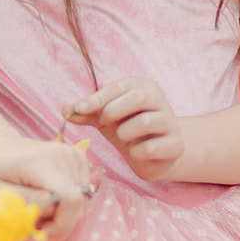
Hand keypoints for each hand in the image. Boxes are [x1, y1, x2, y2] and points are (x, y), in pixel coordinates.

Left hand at [0, 130, 93, 240]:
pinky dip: (65, 206)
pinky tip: (44, 203)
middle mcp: (60, 155)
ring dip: (60, 217)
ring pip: (81, 204)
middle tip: (31, 230)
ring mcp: (72, 155)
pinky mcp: (76, 158)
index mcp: (36, 163)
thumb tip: (51, 208)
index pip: (71, 199)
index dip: (60, 226)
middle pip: (78, 206)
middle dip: (57, 227)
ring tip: (34, 215)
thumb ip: (21, 203)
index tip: (39, 233)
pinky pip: (81, 194)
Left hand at [66, 79, 182, 180]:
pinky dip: (137, 152)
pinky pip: (152, 147)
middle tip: (104, 122)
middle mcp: (159, 101)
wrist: (155, 154)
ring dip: (125, 132)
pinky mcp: (175, 145)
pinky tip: (135, 152)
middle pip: (139, 97)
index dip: (98, 97)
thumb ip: (87, 112)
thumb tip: (64, 109)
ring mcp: (170, 122)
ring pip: (146, 122)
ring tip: (122, 137)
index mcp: (142, 87)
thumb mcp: (105, 118)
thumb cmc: (128, 128)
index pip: (120, 86)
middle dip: (114, 110)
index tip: (79, 108)